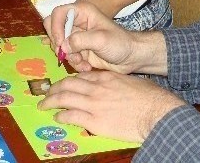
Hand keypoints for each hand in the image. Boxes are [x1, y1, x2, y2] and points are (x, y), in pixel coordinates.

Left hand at [38, 71, 184, 142]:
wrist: (155, 112)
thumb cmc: (149, 97)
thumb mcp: (130, 82)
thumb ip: (116, 83)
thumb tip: (112, 86)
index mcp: (105, 77)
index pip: (79, 77)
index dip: (67, 81)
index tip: (62, 85)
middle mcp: (96, 88)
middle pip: (67, 85)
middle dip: (54, 89)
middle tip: (46, 93)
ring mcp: (93, 104)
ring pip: (64, 99)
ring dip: (51, 101)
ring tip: (44, 104)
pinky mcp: (94, 121)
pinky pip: (71, 116)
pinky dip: (62, 115)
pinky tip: (58, 117)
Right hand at [44, 2, 152, 73]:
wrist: (131, 58)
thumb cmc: (120, 43)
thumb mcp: (101, 39)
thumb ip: (80, 40)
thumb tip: (63, 46)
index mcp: (83, 13)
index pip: (58, 13)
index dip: (55, 27)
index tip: (61, 43)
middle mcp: (77, 23)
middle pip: (53, 30)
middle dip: (60, 45)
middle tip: (68, 55)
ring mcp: (76, 38)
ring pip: (59, 46)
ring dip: (69, 57)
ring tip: (83, 62)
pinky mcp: (78, 51)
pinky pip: (67, 57)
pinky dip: (75, 64)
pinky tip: (87, 66)